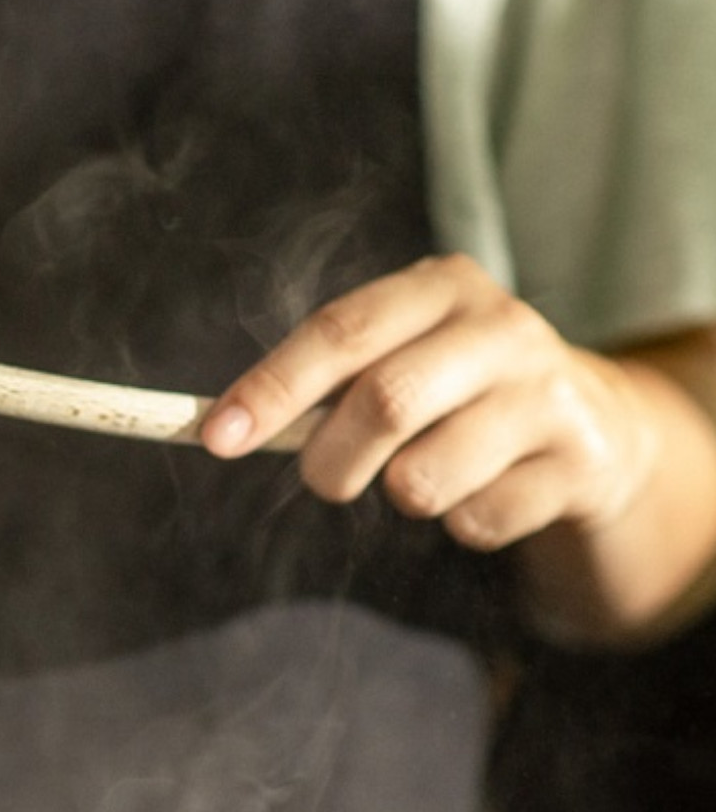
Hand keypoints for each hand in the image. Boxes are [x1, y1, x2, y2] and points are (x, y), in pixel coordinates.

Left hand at [199, 252, 654, 553]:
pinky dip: (460, 523)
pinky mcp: (579, 462)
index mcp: (442, 288)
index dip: (271, 388)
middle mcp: (502, 328)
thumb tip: (223, 427)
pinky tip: (487, 489)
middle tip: (324, 478)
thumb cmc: (456, 390)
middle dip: (330, 459)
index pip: (341, 331)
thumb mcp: (400, 357)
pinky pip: (476, 522)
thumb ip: (321, 384)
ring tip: (425, 473)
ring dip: (402, 495)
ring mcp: (548, 394)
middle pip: (385, 402)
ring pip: (425, 479)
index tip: (215, 437)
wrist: (596, 424)